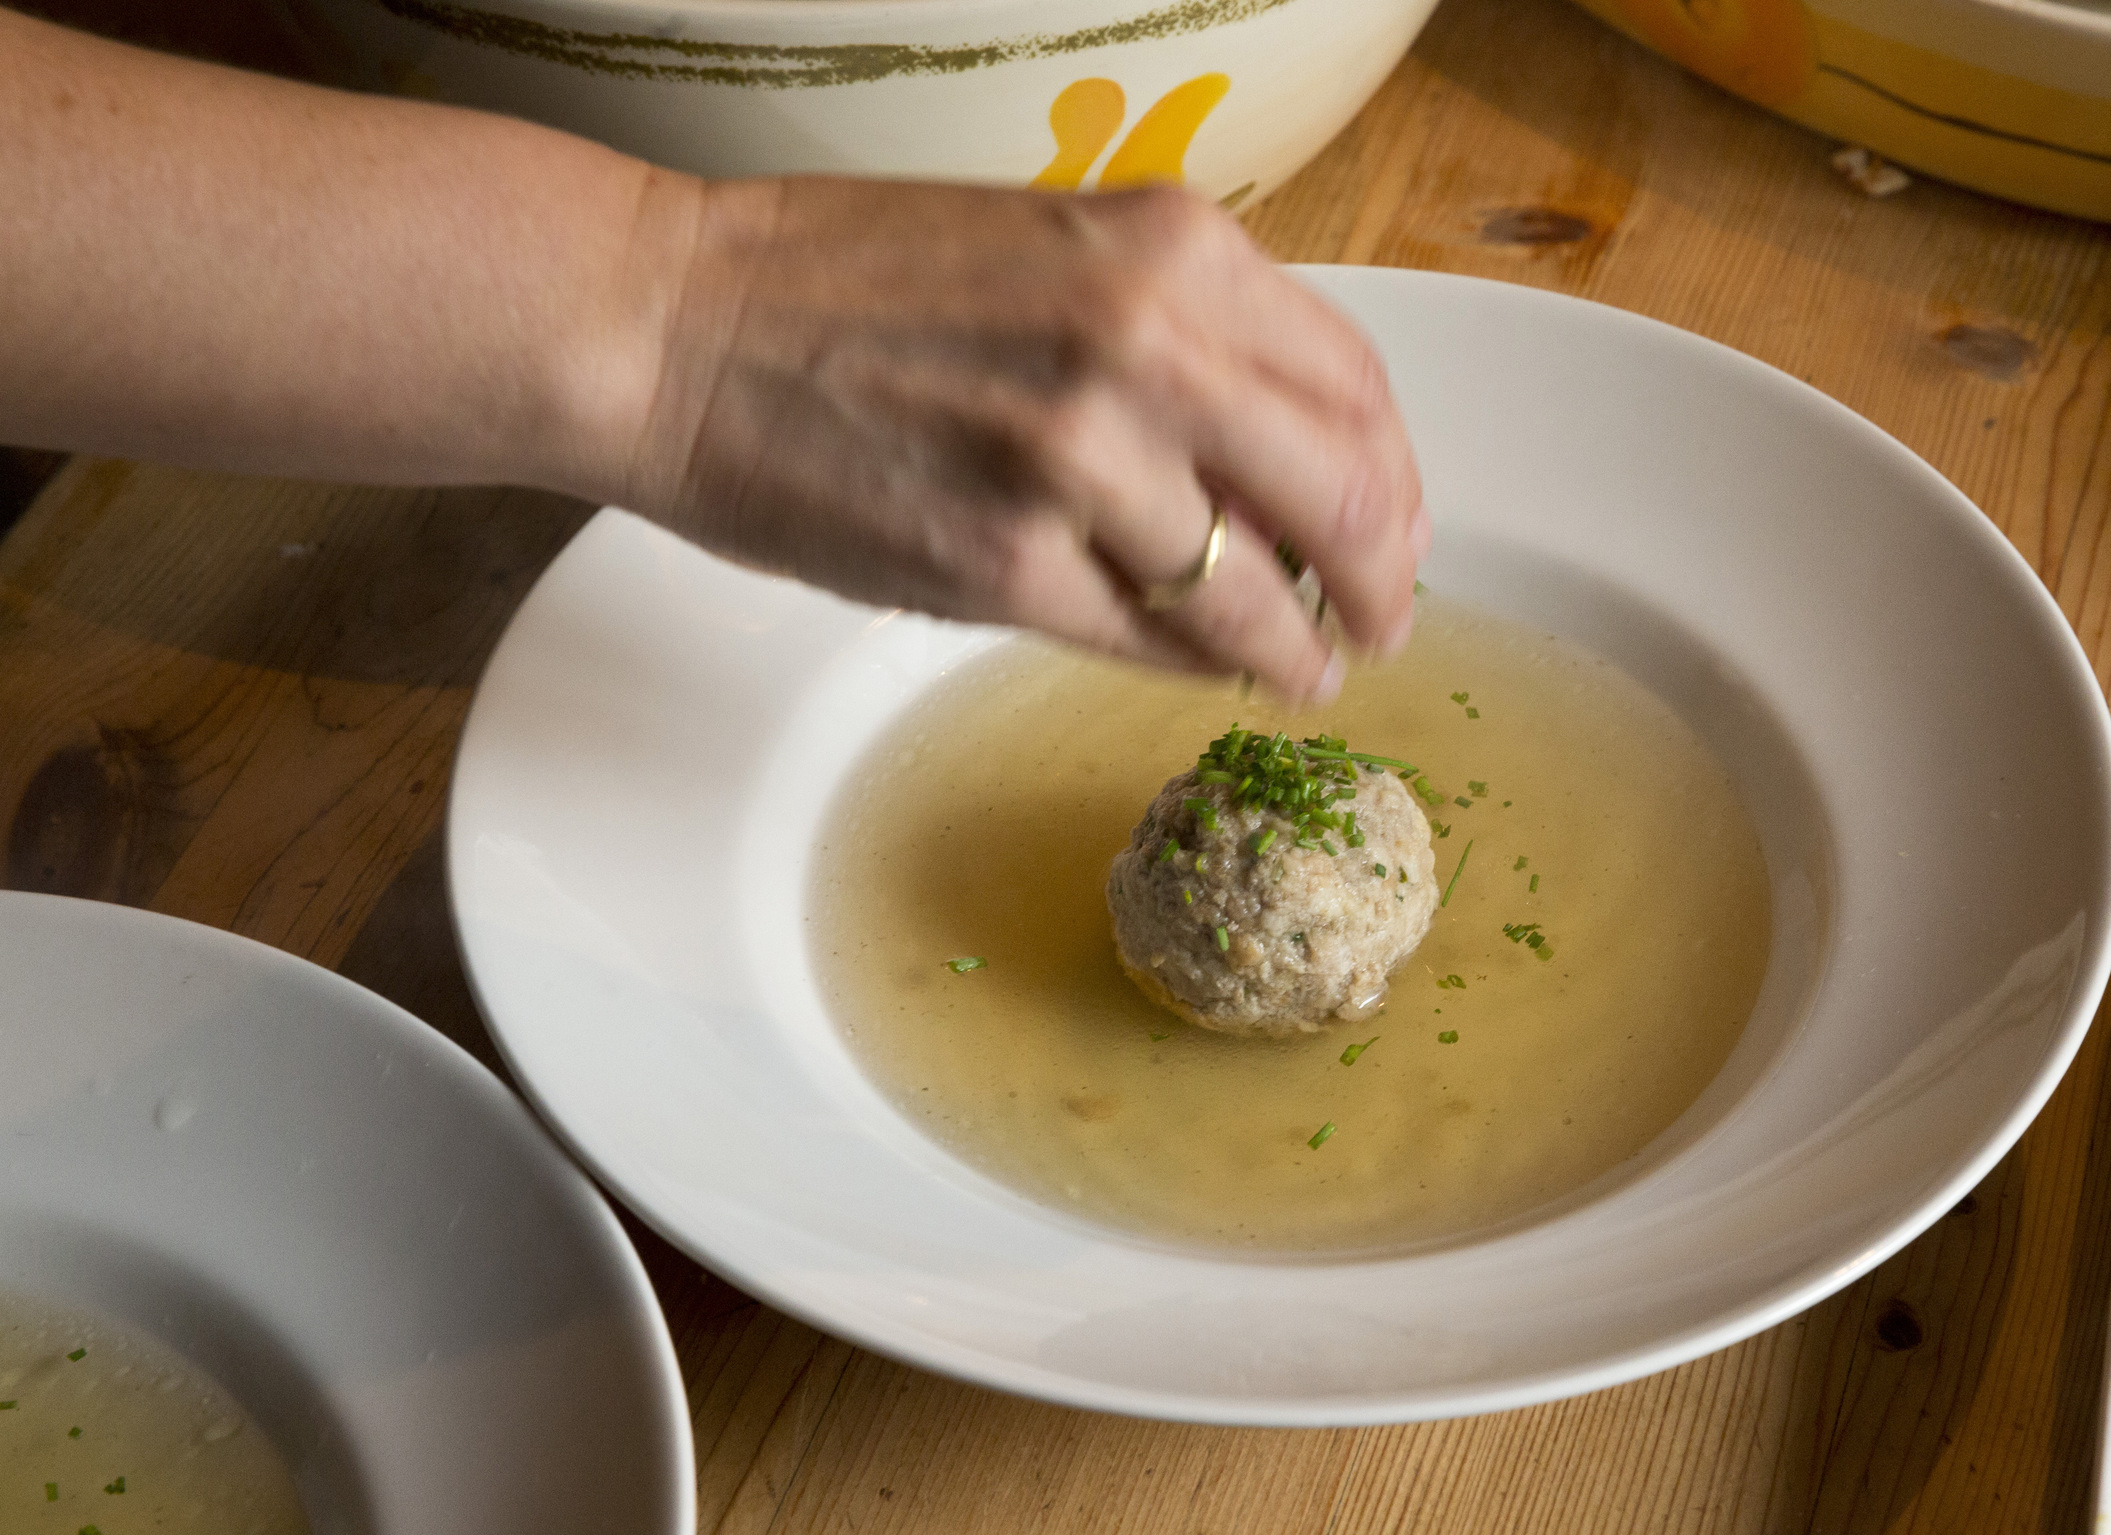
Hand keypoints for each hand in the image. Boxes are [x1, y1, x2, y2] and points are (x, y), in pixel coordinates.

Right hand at [608, 176, 1427, 699]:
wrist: (673, 324)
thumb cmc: (849, 286)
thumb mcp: (1055, 252)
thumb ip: (1185, 334)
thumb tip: (1297, 458)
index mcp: (1172, 249)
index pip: (1356, 385)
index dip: (1397, 481)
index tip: (1395, 530)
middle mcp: (1146, 343)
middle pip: (1346, 496)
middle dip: (1383, 580)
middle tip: (1383, 624)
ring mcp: (1079, 460)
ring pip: (1257, 593)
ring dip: (1297, 648)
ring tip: (1303, 669)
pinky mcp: (1007, 565)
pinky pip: (1152, 641)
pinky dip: (1194, 665)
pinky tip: (1204, 667)